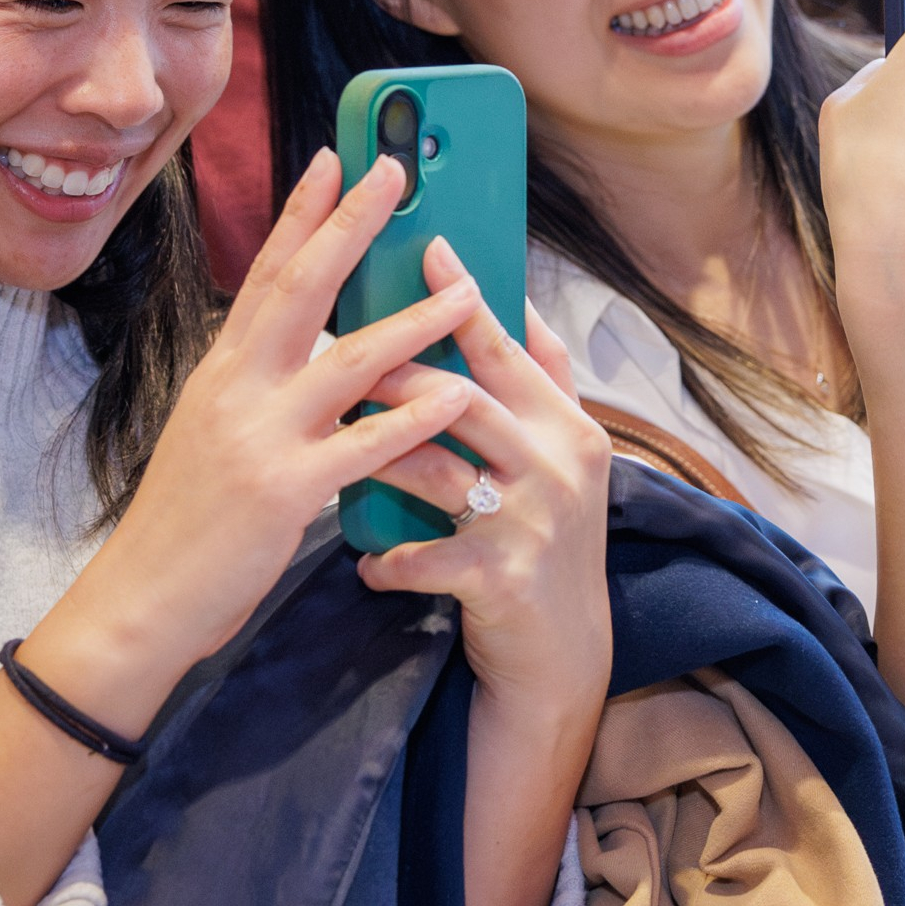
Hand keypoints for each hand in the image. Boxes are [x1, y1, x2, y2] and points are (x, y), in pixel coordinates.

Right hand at [43, 149, 488, 699]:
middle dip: (353, 224)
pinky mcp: (285, 490)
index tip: (331, 157)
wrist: (142, 597)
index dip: (301, 212)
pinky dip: (415, 417)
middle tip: (396, 172)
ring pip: (349, 360)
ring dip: (414, 320)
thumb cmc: (184, 523)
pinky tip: (456, 394)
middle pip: (303, 287)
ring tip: (466, 288)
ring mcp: (260, 435)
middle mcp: (237, 387)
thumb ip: (254, 387)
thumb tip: (298, 347)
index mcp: (222, 369)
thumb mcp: (211, 432)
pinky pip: (363, 445)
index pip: (267, 272)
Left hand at [355, 240, 612, 726]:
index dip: (467, 298)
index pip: (512, 348)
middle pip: (467, 397)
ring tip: (336, 446)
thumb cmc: (545, 544)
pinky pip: (422, 557)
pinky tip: (365, 562)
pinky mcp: (499, 578)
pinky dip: (385, 560)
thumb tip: (514, 302)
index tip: (427, 248)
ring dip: (377, 457)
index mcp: (568, 426)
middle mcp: (557, 465)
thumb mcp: (560, 460)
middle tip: (341, 348)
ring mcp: (530, 522)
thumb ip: (538, 388)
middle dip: (398, 369)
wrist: (562, 658)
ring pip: (435, 469)